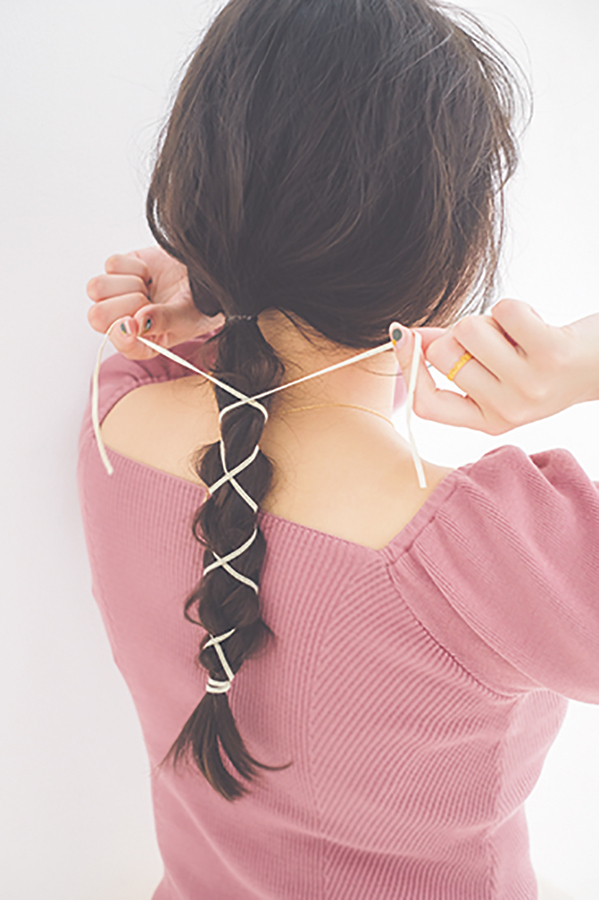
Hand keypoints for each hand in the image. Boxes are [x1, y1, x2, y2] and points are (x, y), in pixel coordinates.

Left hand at [86, 246, 224, 359]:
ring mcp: (115, 297)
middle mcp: (121, 324)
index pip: (117, 343)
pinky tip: (148, 274)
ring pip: (96, 288)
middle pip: (96, 316)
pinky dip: (134, 266)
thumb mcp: (187, 318)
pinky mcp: (117, 272)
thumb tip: (134, 324)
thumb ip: (163, 322)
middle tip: (149, 300)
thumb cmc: (198, 304)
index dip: (122, 331)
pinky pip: (112, 266)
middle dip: (127, 303)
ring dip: (130, 284)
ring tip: (149, 287)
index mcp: (138, 345)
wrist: (202, 274)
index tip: (135, 321)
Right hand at [389, 299, 598, 434]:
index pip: (426, 404)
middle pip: (443, 354)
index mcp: (487, 421)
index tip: (402, 336)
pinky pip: (504, 310)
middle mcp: (507, 411)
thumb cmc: (543, 363)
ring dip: (489, 320)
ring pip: (468, 329)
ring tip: (517, 334)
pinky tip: (534, 324)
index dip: (407, 367)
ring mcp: (528, 386)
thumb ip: (452, 359)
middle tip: (495, 342)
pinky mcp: (550, 354)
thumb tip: (406, 337)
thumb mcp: (497, 373)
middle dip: (461, 334)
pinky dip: (514, 308)